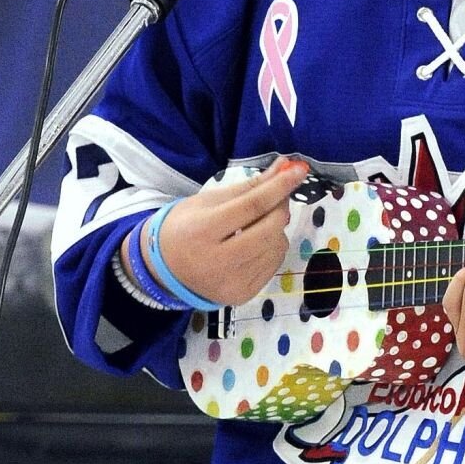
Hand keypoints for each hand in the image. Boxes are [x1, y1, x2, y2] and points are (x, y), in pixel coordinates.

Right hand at [143, 158, 308, 306]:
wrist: (165, 270)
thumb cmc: (186, 227)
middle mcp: (218, 262)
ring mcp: (232, 283)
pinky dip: (271, 248)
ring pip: (275, 247)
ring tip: (256, 225)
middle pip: (268, 230)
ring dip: (276, 229)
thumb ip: (249, 186)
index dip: (279, 186)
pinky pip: (273, 264)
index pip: (251, 206)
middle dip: (280, 207)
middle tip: (278, 196)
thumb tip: (284, 168)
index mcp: (203, 231)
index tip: (299, 169)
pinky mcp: (242, 295)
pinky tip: (254, 244)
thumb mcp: (209, 201)